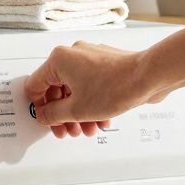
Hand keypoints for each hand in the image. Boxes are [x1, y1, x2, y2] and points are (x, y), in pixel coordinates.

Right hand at [24, 41, 161, 137]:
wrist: (149, 77)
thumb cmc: (116, 86)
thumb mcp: (76, 110)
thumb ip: (53, 115)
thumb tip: (44, 115)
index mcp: (59, 60)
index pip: (35, 86)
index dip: (39, 108)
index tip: (46, 120)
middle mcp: (73, 54)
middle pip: (56, 90)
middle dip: (63, 114)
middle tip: (67, 130)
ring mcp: (90, 57)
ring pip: (75, 90)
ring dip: (78, 113)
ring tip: (86, 128)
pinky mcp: (105, 64)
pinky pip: (90, 86)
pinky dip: (92, 103)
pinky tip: (100, 119)